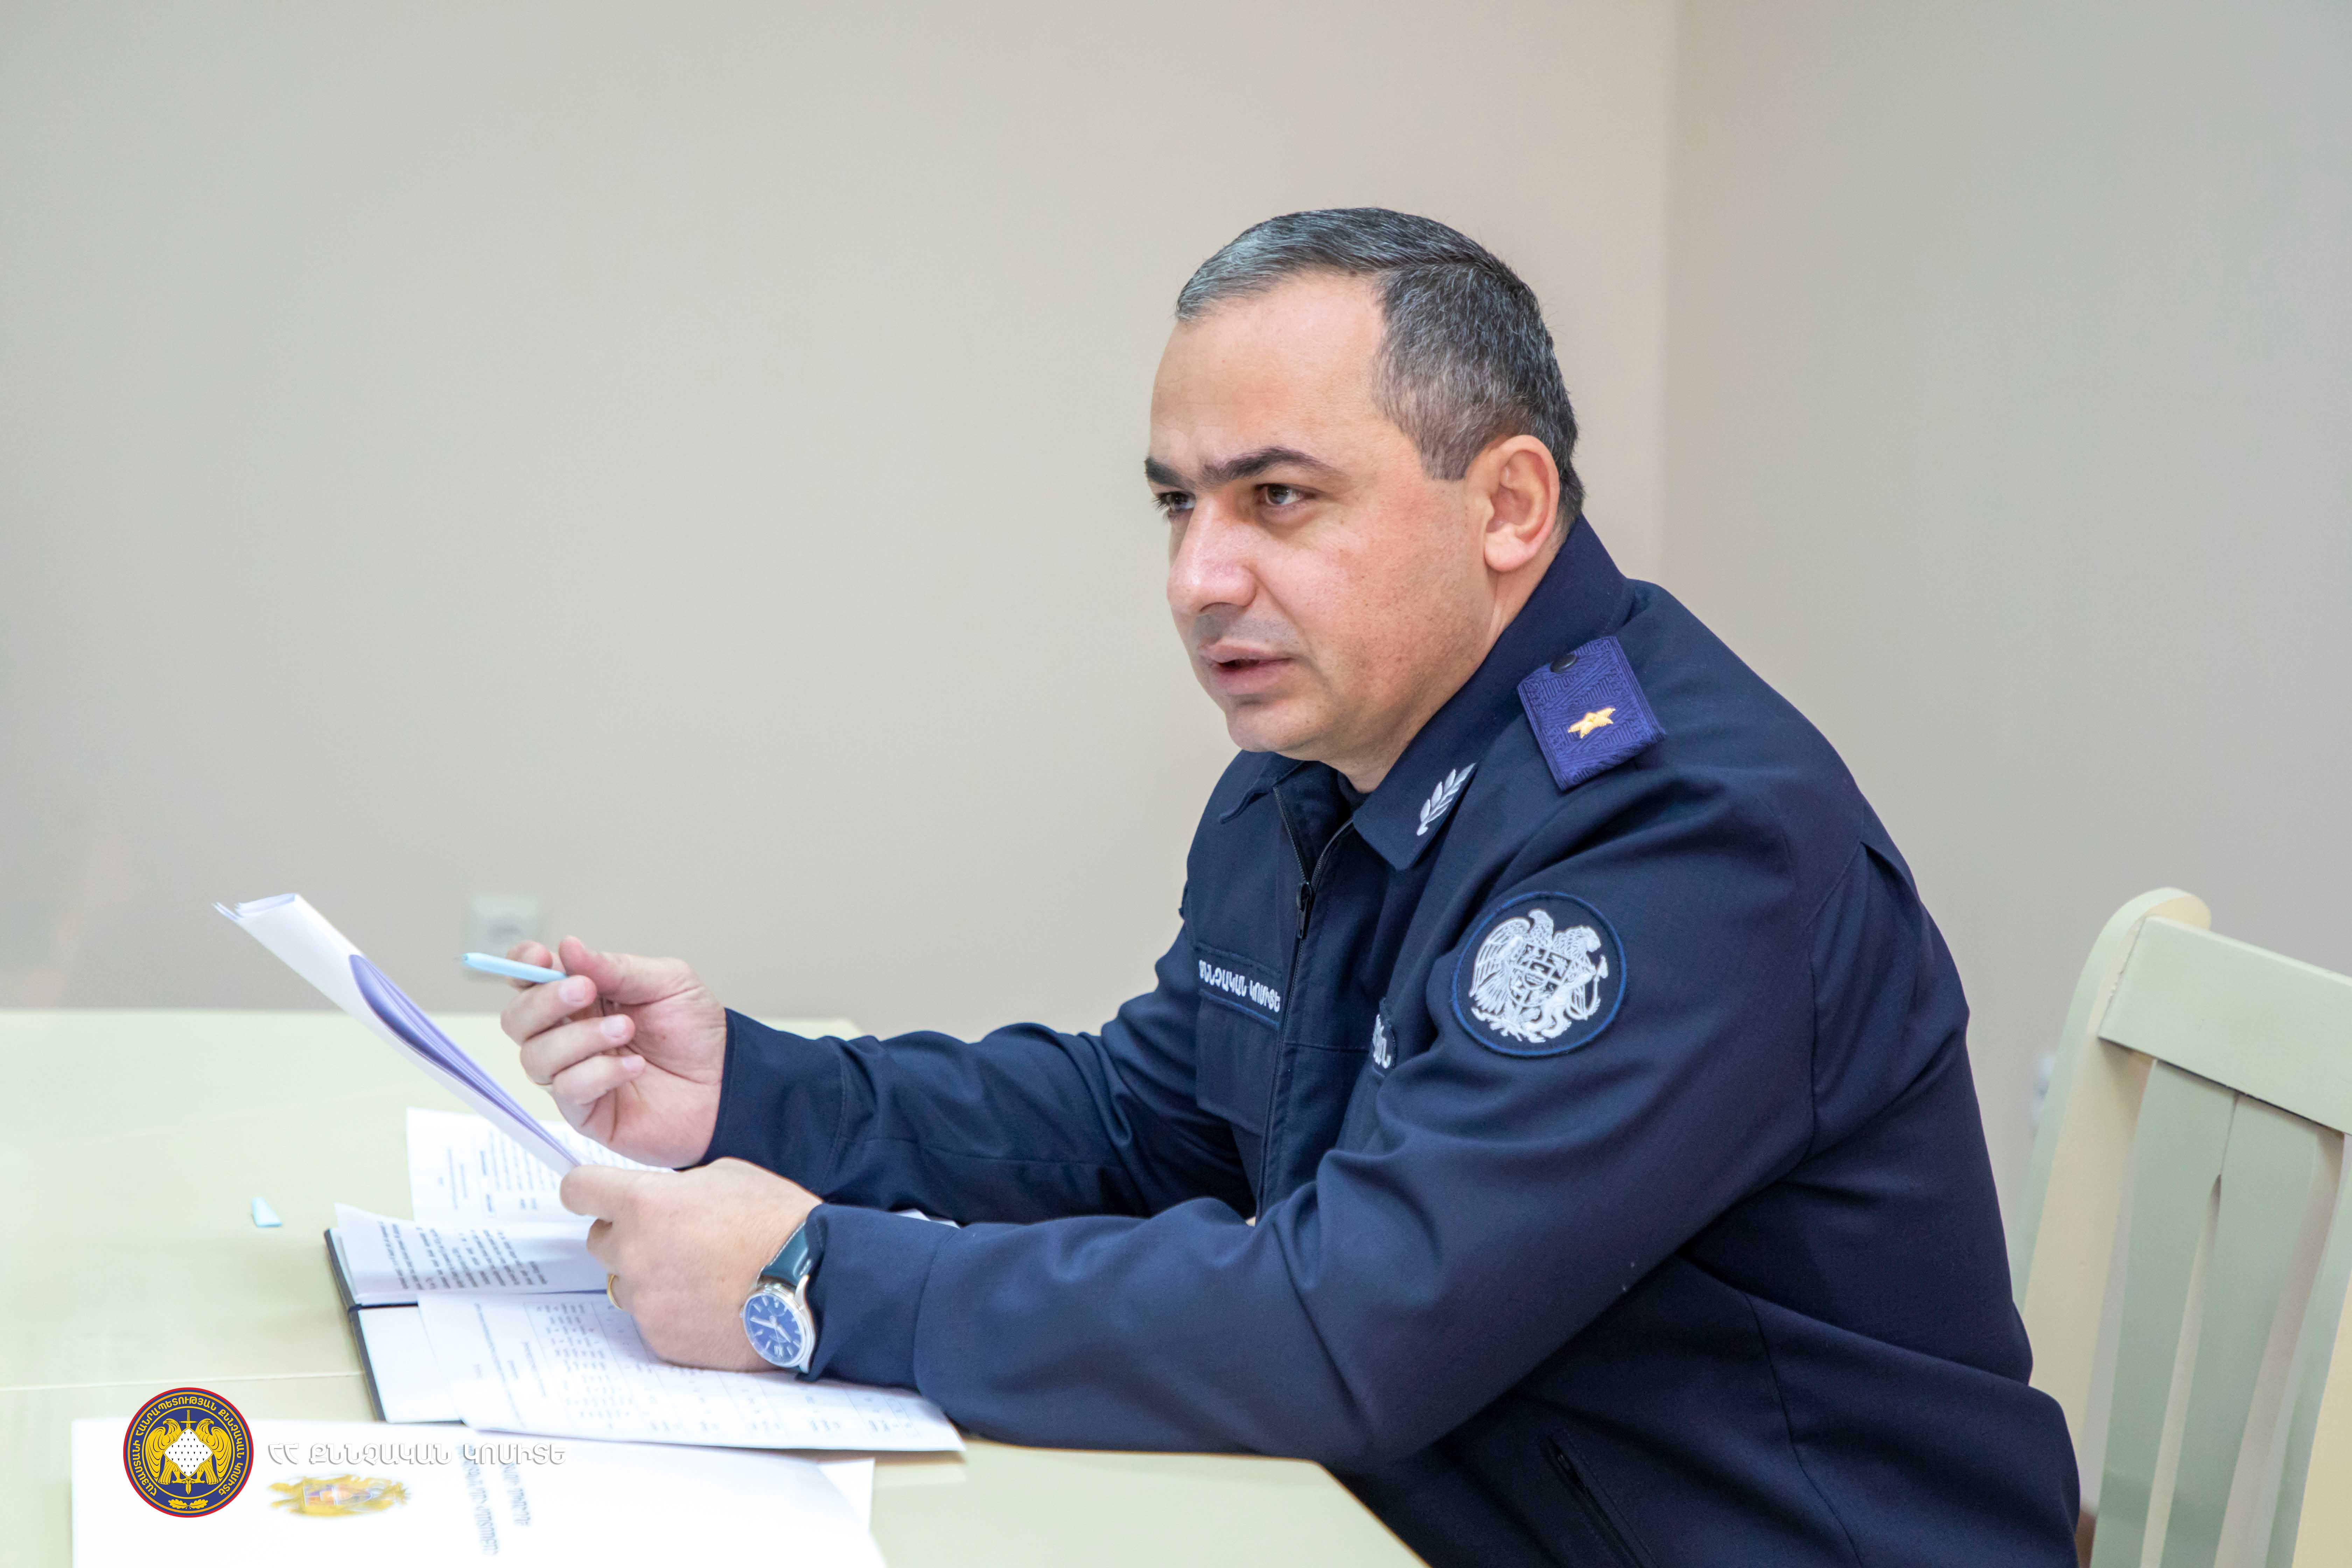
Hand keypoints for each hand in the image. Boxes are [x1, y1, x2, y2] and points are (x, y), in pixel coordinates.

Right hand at [499, 936, 725, 1167]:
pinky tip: (635, 1065)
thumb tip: (567, 947)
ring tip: (625, 1028)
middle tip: (585, 990)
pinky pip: (567, 1090)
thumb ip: (616, 968)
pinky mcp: (586, 1112)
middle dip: (543, 1001)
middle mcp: (568, 1036)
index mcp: (582, 998)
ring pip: (535, 1056)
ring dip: (579, 1037)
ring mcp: (573, 1075)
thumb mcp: (667, 983)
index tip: (538, 957)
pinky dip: (599, 1073)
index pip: (528, 981)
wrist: (728, 1084)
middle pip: (517, 1020)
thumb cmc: (696, 1032)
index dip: (521, 967)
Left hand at [564, 1159, 819, 1371]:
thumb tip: (661, 1198)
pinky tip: (711, 1302)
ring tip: (700, 1274)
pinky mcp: (661, 1338)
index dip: (586, 1190)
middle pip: (599, 1241)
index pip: (579, 1190)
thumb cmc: (776, 1221)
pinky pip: (652, 1318)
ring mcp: (646, 1300)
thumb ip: (678, 1186)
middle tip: (672, 1236)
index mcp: (644, 1203)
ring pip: (627, 1282)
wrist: (811, 1282)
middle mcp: (634, 1252)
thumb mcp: (727, 1174)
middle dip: (627, 1235)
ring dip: (651, 1275)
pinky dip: (673, 1310)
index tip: (594, 1195)